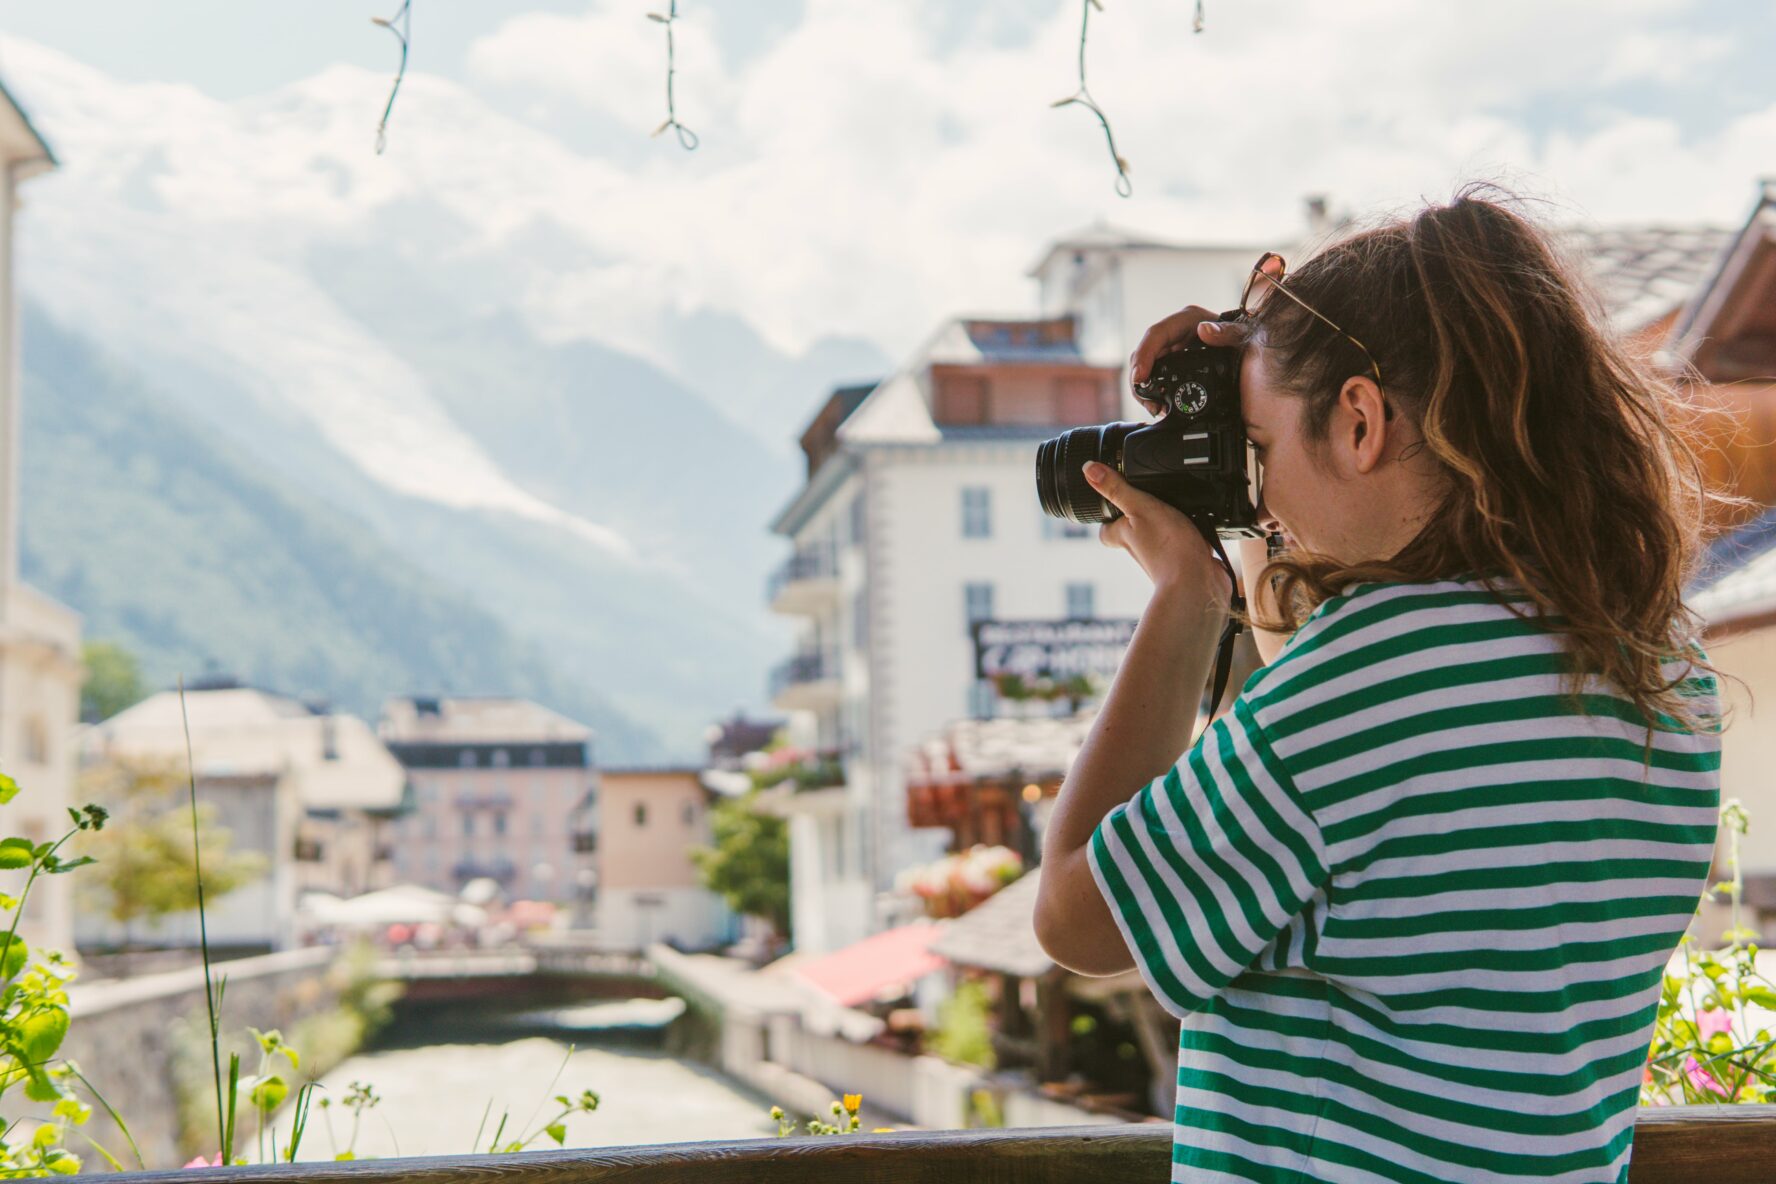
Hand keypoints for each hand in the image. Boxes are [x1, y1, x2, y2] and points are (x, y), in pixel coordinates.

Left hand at [1084, 460, 1231, 607]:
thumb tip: (1088, 469)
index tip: (1110, 503)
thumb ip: (1117, 488)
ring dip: (1172, 523)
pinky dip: (1194, 532)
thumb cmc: (1167, 549)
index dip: (1107, 518)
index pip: (1107, 529)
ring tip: (1182, 506)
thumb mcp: (1140, 507)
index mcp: (1125, 535)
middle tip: (1151, 498)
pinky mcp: (1189, 558)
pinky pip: (1188, 541)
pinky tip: (1204, 524)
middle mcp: (1143, 547)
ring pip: (1163, 535)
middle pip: (1136, 531)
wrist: (1198, 581)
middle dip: (1144, 516)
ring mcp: (1166, 555)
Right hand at [1128, 306, 1249, 416]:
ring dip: (1144, 389)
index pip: (1156, 335)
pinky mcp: (1173, 363)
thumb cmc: (1246, 340)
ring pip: (1146, 366)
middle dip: (1140, 379)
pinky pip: (1156, 376)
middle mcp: (1175, 333)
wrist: (1252, 353)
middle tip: (1149, 403)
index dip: (1144, 356)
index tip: (1140, 378)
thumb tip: (1202, 330)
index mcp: (1187, 320)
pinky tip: (1160, 406)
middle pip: (1144, 352)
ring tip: (1155, 409)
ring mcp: (1172, 348)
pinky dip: (1154, 392)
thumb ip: (1228, 331)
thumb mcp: (1241, 334)